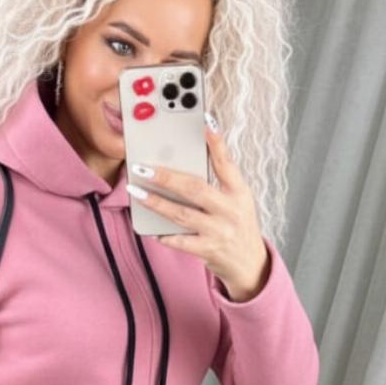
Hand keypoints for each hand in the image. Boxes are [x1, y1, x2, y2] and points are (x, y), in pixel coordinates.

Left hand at [127, 123, 270, 300]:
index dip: (216, 142)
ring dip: (156, 203)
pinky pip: (180, 242)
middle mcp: (231, 210)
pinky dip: (164, 235)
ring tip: (136, 192)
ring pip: (182, 215)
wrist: (249, 263)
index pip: (227, 163)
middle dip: (166, 177)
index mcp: (239, 192)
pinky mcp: (209, 250)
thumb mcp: (238, 199)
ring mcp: (219, 231)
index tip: (204, 122)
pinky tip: (150, 228)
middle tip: (143, 168)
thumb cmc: (237, 225)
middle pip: (196, 189)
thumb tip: (186, 160)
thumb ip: (218, 181)